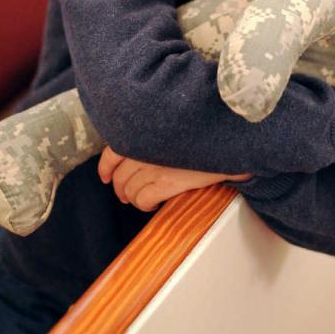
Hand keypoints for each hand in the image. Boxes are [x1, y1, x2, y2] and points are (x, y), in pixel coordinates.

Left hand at [98, 146, 251, 211]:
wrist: (229, 142)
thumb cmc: (203, 133)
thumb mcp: (171, 127)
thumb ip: (151, 136)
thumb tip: (133, 155)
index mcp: (144, 131)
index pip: (111, 152)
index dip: (105, 168)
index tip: (105, 177)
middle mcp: (145, 148)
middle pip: (120, 176)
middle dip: (120, 188)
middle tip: (126, 194)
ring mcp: (155, 166)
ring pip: (130, 190)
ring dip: (134, 198)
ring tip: (143, 199)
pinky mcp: (167, 183)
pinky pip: (143, 200)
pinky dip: (145, 205)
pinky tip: (153, 205)